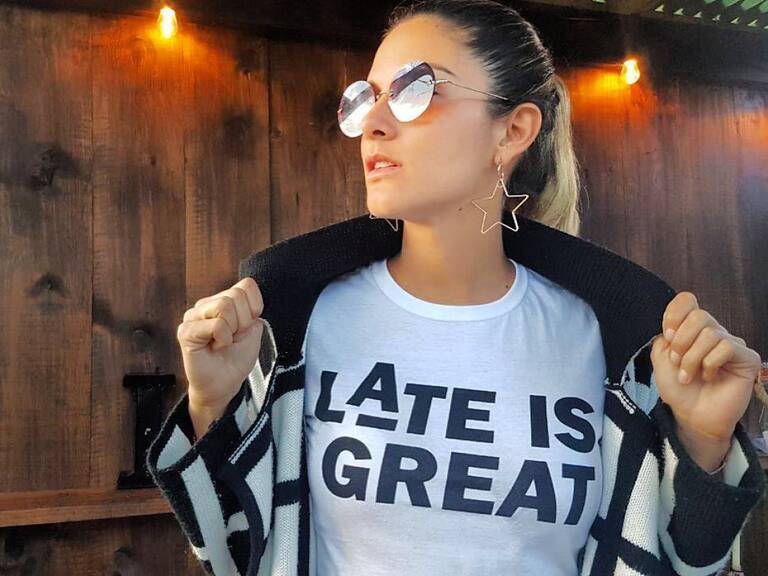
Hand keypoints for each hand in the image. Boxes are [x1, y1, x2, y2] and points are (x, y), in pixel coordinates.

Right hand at [177, 277, 265, 409]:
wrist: (224, 384)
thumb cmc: (236, 358)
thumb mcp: (254, 330)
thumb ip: (252, 309)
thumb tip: (243, 294)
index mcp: (223, 300)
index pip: (246, 286)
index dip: (254, 309)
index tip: (246, 328)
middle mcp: (206, 304)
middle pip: (236, 295)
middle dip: (243, 322)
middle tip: (233, 338)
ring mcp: (193, 315)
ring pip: (224, 306)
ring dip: (232, 330)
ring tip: (223, 342)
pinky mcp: (186, 330)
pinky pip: (215, 324)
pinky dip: (223, 338)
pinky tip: (215, 346)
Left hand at [650, 292, 761, 442]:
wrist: (692, 416)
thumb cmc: (678, 389)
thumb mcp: (661, 359)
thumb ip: (664, 337)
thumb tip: (674, 324)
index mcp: (692, 329)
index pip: (687, 301)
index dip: (674, 313)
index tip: (668, 336)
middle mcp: (713, 332)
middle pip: (698, 316)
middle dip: (681, 341)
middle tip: (677, 362)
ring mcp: (731, 344)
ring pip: (711, 333)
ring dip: (692, 358)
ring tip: (688, 376)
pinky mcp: (746, 358)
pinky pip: (726, 347)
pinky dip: (710, 363)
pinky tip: (709, 377)